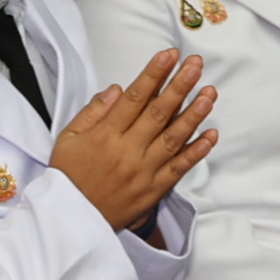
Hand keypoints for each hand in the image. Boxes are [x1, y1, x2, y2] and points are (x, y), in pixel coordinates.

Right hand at [50, 46, 218, 231]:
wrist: (72, 224)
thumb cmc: (68, 179)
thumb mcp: (68, 139)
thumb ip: (93, 112)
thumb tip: (117, 90)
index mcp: (105, 136)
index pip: (135, 98)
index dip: (154, 74)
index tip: (169, 56)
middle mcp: (128, 152)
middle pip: (159, 113)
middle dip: (179, 85)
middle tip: (195, 65)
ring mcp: (144, 172)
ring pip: (174, 138)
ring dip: (195, 113)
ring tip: (209, 92)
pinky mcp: (154, 190)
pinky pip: (179, 168)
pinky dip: (197, 152)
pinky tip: (211, 135)